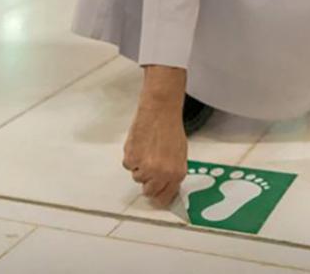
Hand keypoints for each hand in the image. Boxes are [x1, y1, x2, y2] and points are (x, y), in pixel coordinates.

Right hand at [122, 68, 187, 207]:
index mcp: (176, 173)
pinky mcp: (132, 159)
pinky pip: (128, 166)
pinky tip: (140, 145)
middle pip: (148, 192)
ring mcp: (146, 167)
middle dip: (148, 182)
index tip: (156, 194)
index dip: (159, 196)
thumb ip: (172, 173)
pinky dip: (132, 157)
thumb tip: (165, 185)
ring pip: (137, 178)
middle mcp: (161, 174)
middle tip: (149, 168)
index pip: (164, 198)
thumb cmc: (170, 129)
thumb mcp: (180, 154)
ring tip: (147, 150)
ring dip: (140, 168)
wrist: (160, 112)